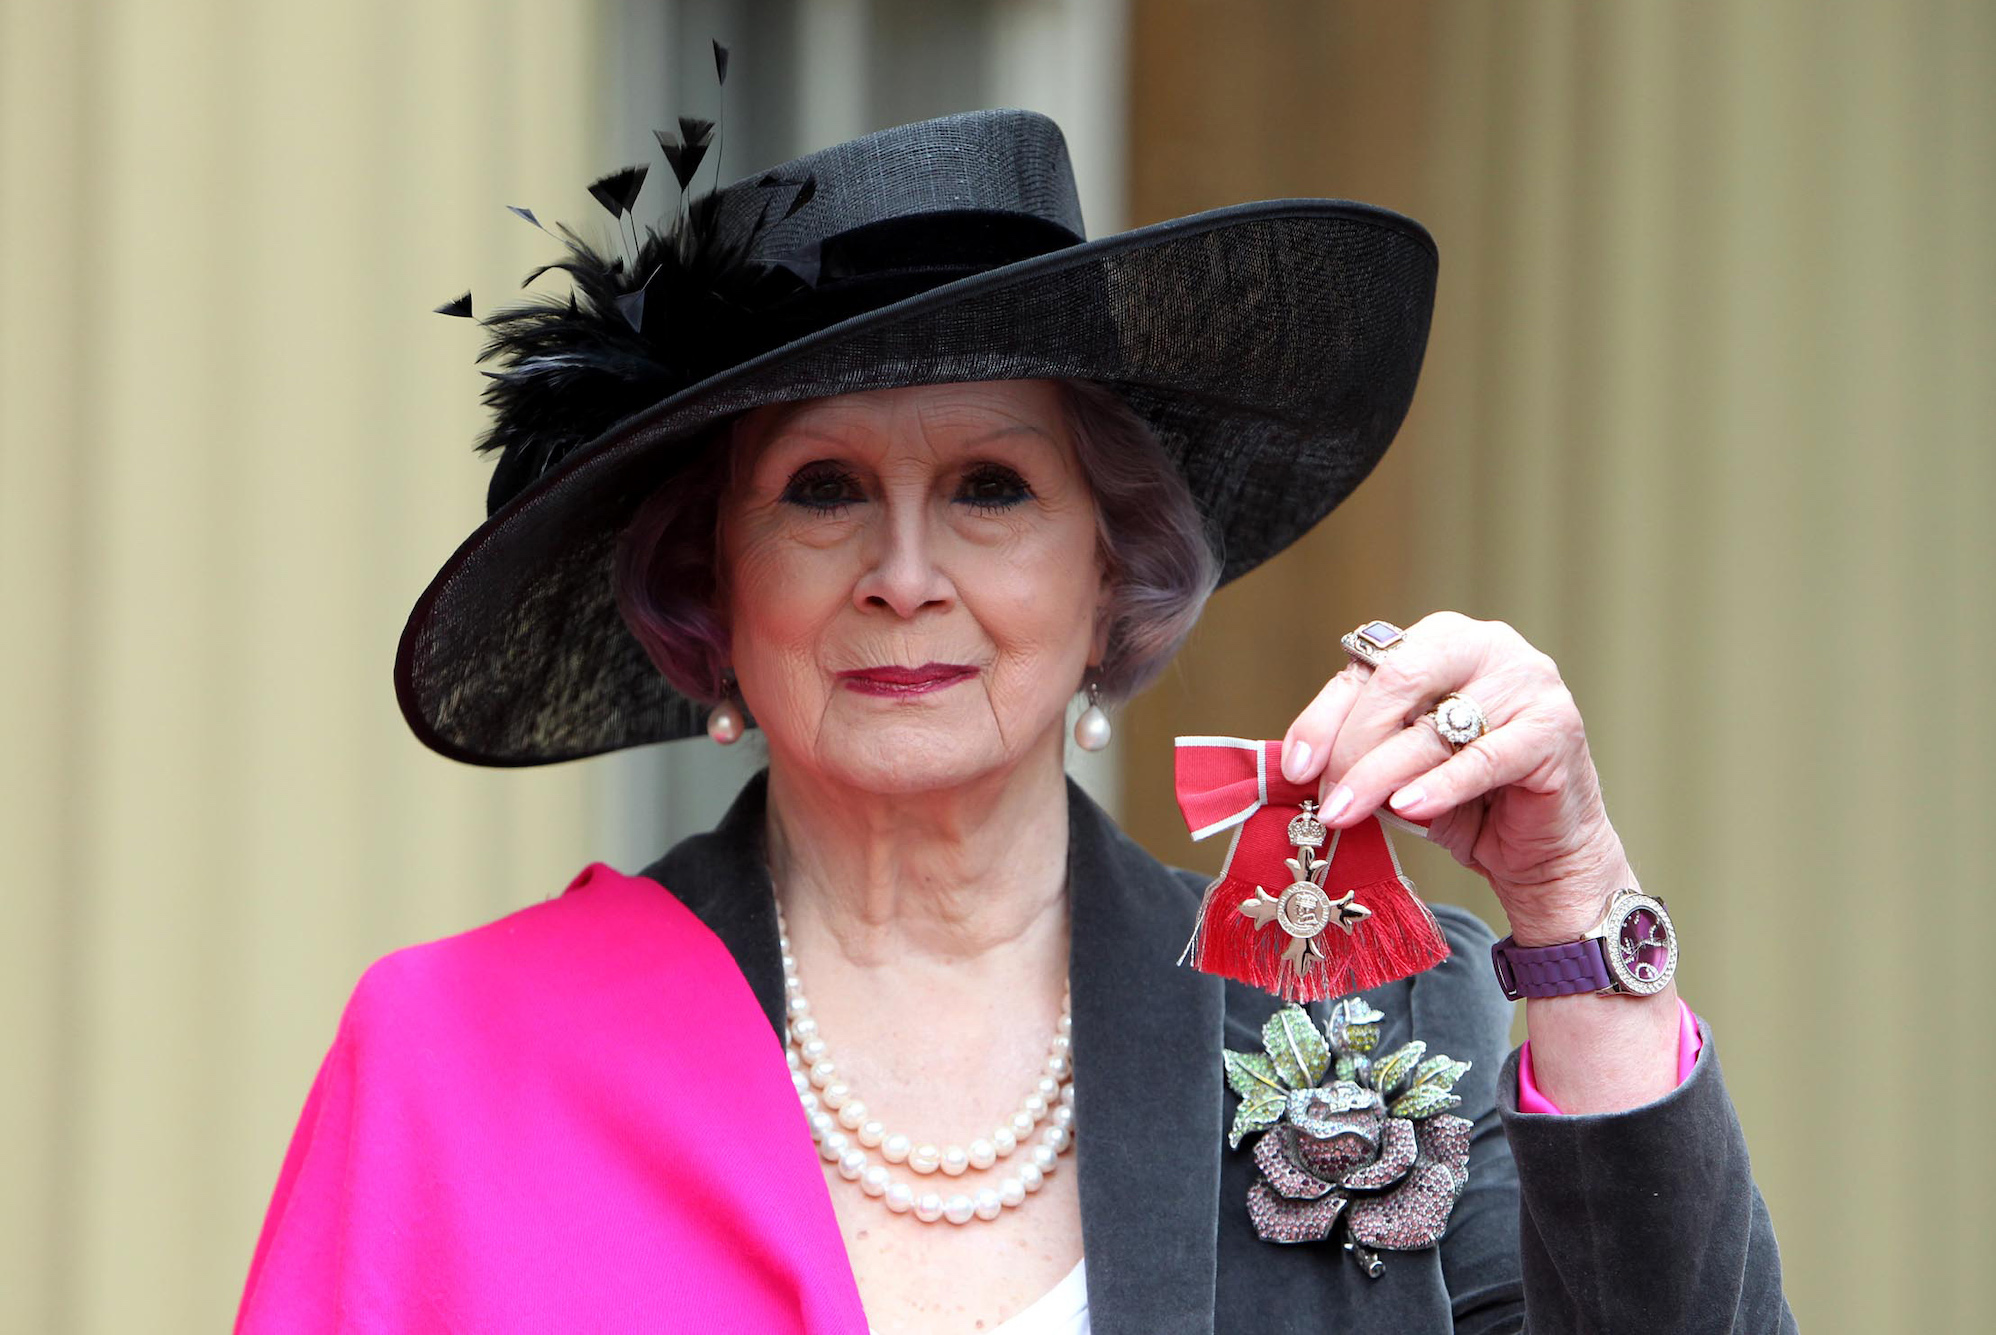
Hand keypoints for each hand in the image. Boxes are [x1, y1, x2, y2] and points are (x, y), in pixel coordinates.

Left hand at [1281, 612, 1630, 946]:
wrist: (1544, 851)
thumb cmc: (1469, 803)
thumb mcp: (1399, 772)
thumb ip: (1359, 753)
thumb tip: (1301, 763)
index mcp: (1441, 640)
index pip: (1368, 667)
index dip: (1323, 717)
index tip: (1295, 767)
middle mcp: (1486, 645)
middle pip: (1399, 679)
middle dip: (1351, 743)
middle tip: (1328, 797)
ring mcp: (1528, 681)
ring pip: (1435, 725)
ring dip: (1380, 774)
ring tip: (1346, 812)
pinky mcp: (1555, 728)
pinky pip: (1483, 757)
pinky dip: (1439, 785)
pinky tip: (1407, 807)